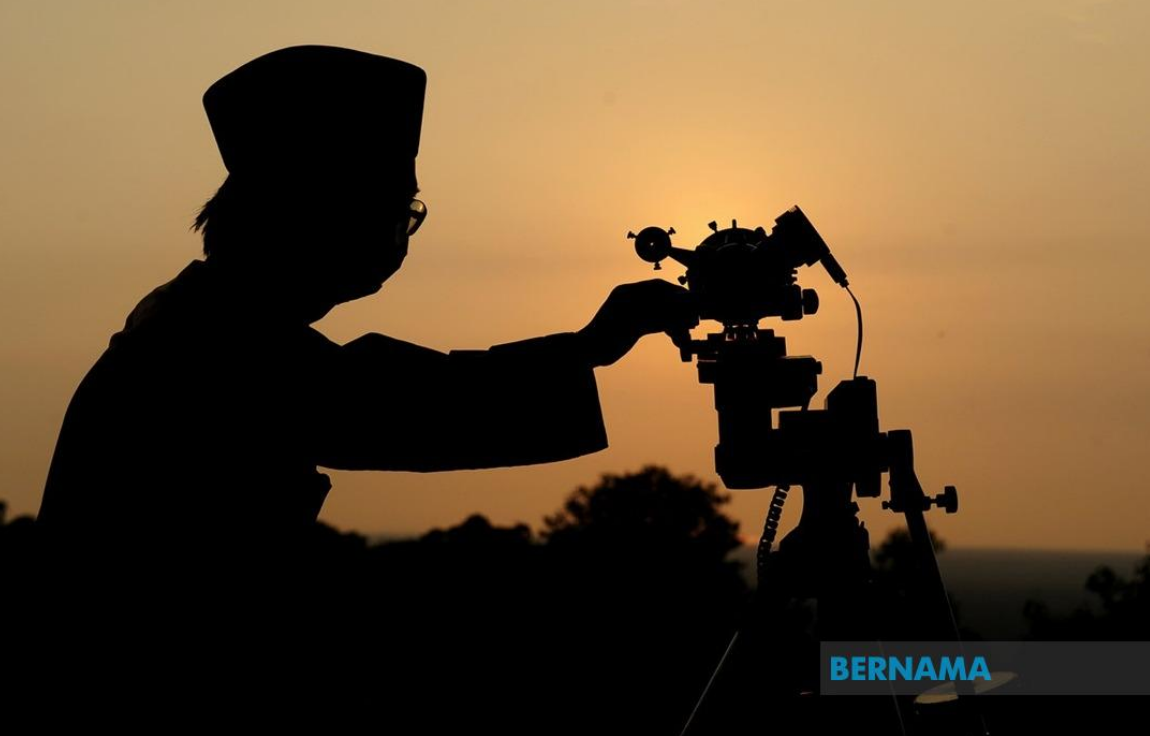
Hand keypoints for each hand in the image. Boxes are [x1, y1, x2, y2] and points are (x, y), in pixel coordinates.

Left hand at [576, 279, 698, 366]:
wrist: (589, 352)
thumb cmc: (606, 334)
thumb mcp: (634, 322)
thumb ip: (658, 314)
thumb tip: (681, 307)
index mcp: (628, 292)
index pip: (658, 287)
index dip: (676, 294)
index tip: (691, 302)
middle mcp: (631, 300)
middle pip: (661, 301)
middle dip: (678, 311)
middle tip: (692, 321)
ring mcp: (633, 313)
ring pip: (659, 314)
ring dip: (673, 323)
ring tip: (685, 334)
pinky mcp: (634, 327)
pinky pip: (654, 324)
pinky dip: (666, 329)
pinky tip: (676, 337)